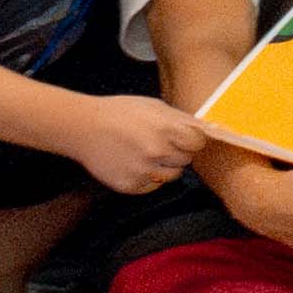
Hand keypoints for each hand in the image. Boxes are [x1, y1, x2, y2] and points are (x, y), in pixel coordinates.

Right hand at [63, 90, 212, 193]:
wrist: (82, 128)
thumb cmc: (121, 113)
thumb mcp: (155, 106)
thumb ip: (182, 119)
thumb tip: (210, 130)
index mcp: (166, 129)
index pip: (199, 143)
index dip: (192, 139)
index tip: (183, 137)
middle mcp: (156, 152)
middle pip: (186, 160)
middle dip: (178, 152)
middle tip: (160, 143)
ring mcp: (143, 171)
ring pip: (172, 176)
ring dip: (165, 166)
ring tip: (145, 152)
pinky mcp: (130, 185)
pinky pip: (153, 186)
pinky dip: (148, 177)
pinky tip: (133, 163)